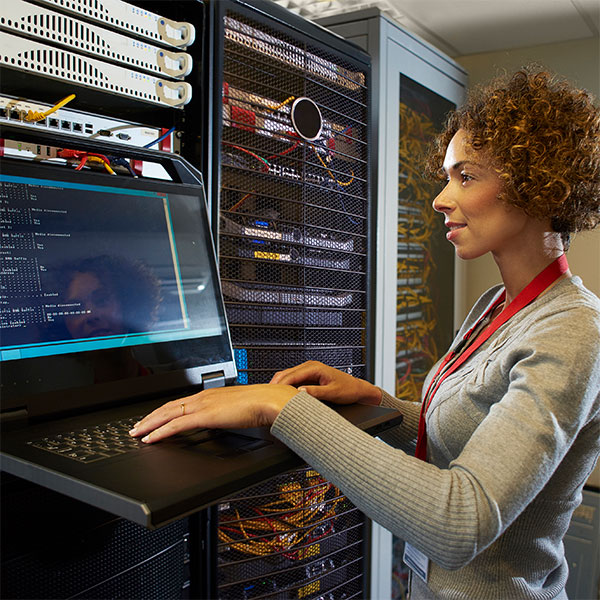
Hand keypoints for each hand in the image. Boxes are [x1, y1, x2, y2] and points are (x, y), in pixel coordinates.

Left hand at [129, 384, 297, 443]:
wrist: (270, 400)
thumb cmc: (261, 405)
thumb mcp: (239, 409)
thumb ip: (228, 413)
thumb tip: (227, 420)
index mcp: (211, 394)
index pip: (181, 402)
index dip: (164, 411)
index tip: (154, 417)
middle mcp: (203, 397)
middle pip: (169, 407)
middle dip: (150, 417)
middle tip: (136, 427)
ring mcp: (202, 405)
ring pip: (167, 414)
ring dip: (149, 424)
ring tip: (137, 433)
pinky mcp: (204, 415)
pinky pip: (176, 425)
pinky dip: (160, 432)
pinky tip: (151, 438)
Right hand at [270, 361, 381, 405]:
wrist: (357, 389)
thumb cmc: (347, 389)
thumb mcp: (332, 392)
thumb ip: (316, 392)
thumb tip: (300, 393)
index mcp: (314, 367)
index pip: (292, 375)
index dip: (281, 384)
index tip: (271, 392)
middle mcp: (310, 366)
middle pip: (287, 374)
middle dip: (276, 383)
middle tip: (265, 394)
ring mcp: (309, 370)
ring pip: (289, 376)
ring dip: (280, 385)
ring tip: (270, 395)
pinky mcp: (309, 376)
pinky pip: (294, 380)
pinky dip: (286, 386)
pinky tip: (282, 394)